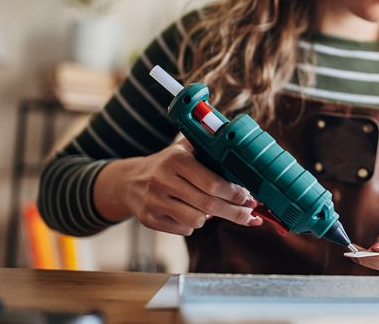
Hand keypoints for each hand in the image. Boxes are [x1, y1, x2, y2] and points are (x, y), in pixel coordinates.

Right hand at [93, 138, 262, 235]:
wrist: (128, 181)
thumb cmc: (166, 165)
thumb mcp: (183, 149)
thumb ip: (209, 150)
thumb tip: (244, 160)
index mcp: (176, 159)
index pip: (212, 182)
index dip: (235, 193)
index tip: (250, 198)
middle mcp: (162, 180)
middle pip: (208, 204)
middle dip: (235, 212)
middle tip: (251, 215)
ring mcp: (154, 201)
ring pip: (197, 220)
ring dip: (211, 217)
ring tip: (214, 208)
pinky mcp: (149, 219)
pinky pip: (184, 230)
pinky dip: (193, 224)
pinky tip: (190, 212)